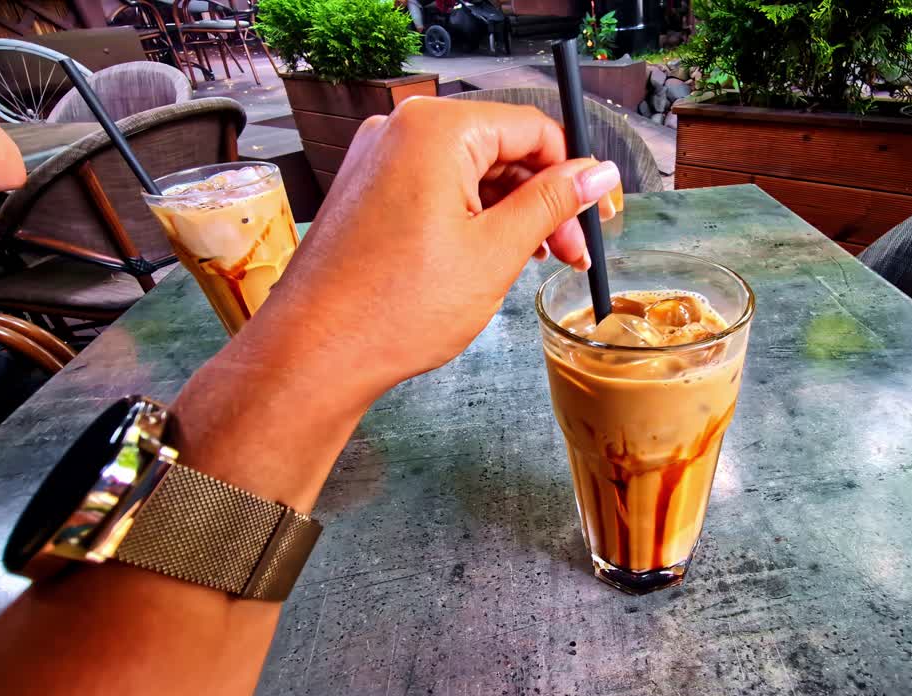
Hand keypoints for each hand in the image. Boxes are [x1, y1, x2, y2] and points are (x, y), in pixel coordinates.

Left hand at [245, 97, 619, 399]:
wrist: (313, 352)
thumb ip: (552, 203)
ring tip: (534, 262)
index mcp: (436, 129)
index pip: (532, 128)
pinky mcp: (368, 190)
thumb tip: (598, 173)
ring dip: (510, 212)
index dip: (573, 174)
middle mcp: (402, 130)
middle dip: (543, 199)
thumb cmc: (394, 307)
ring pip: (470, 171)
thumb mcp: (496, 252)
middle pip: (501, 148)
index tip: (596, 215)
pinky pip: (436, 187)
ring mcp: (379, 159)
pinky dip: (470, 217)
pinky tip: (489, 257)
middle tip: (570, 254)